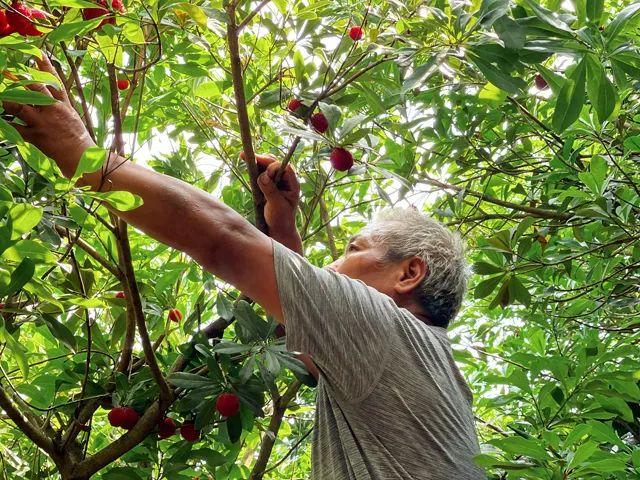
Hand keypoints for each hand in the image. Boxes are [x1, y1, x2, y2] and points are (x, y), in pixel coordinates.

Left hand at [2, 54, 95, 177]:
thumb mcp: (72, 116)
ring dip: (7, 100)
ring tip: (2, 96)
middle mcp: (52, 110)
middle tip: (8, 71)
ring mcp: (42, 122)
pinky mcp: (35, 136)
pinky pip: (15, 127)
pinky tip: (1, 120)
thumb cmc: (76, 137)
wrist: (80, 156)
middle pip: (34, 89)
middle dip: (20, 78)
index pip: (54, 80)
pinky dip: (6, 124)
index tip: (36, 51)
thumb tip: (47, 93)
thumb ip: (59, 103)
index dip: (44, 65)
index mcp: (63, 104)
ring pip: (19, 106)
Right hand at [242, 152, 299, 234]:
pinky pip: (260, 172)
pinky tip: (245, 163)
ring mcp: (276, 181)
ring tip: (244, 156)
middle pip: (274, 163)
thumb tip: (263, 176)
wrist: (278, 229)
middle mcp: (285, 180)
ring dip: (256, 161)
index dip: (274, 167)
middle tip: (247, 157)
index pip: (285, 168)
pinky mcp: (267, 184)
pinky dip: (253, 168)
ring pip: (267, 166)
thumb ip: (270, 191)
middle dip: (262, 159)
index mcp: (293, 184)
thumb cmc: (281, 219)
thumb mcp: (277, 206)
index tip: (265, 173)